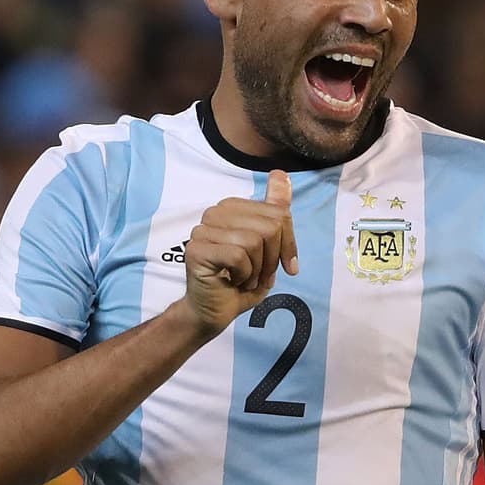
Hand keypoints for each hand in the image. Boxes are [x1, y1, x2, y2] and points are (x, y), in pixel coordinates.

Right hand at [180, 169, 298, 336]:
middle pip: (269, 226)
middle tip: (260, 275)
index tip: (287, 265)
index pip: (278, 214)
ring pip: (253, 241)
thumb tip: (281, 173)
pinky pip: (238, 256)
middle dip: (272, 259)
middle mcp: (215, 212)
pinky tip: (233, 280)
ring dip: (257, 269)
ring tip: (245, 278)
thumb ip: (275, 209)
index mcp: (233, 207)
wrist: (214, 311)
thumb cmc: (241, 280)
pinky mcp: (196, 249)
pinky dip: (244, 275)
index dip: (288, 244)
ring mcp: (203, 229)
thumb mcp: (267, 245)